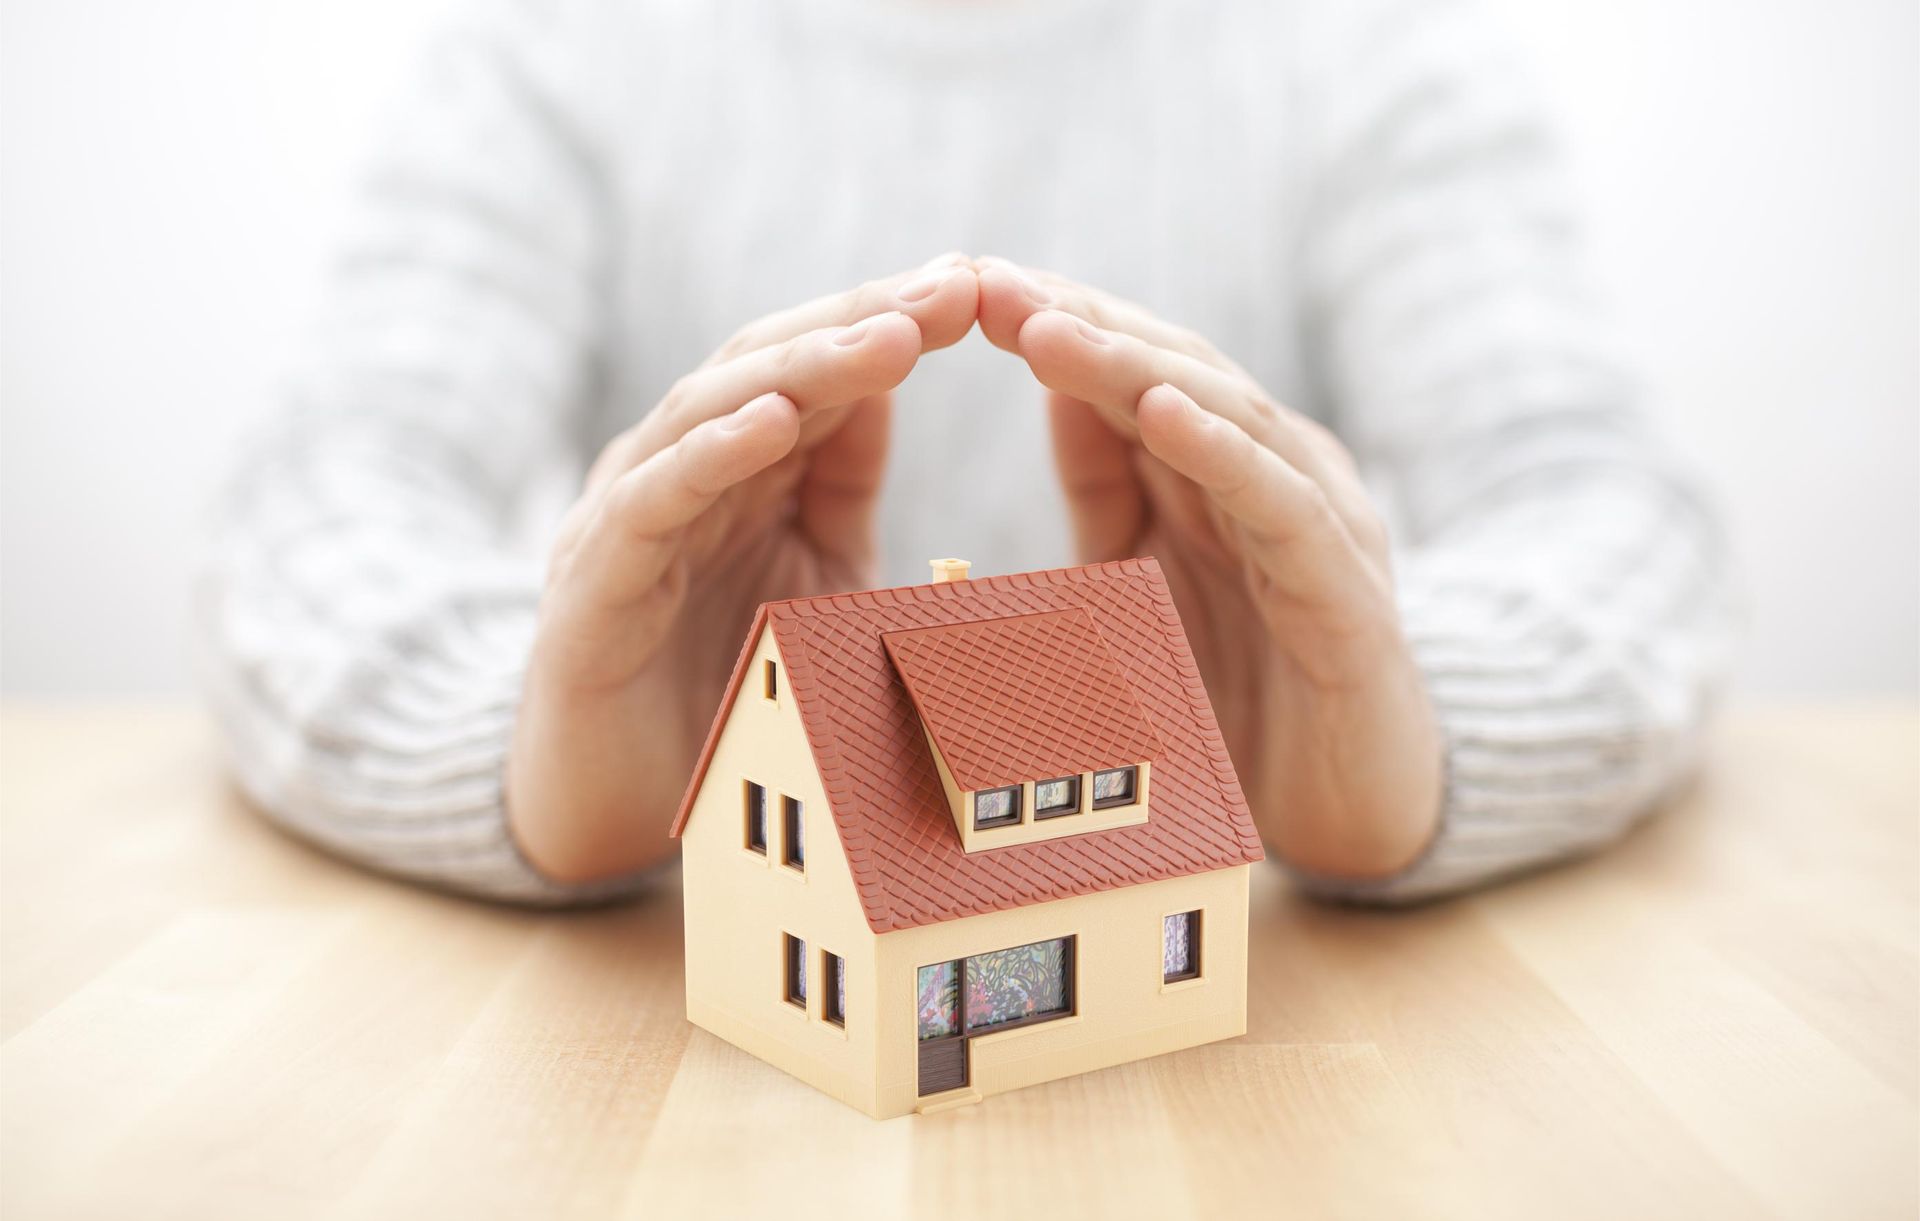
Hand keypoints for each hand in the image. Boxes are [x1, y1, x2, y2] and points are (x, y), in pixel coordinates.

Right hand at [509, 256, 980, 881]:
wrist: (603, 801)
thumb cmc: (717, 686)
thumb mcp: (811, 575)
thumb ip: (840, 485)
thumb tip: (886, 388)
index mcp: (738, 465)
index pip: (819, 369)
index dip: (894, 321)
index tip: (978, 285)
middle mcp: (679, 467)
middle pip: (770, 366)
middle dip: (864, 321)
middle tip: (953, 286)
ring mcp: (631, 514)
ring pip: (712, 412)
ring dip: (804, 370)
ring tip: (889, 338)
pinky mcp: (595, 578)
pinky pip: (653, 501)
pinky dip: (710, 456)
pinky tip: (772, 423)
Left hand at [975, 259, 1441, 878]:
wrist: (1353, 805)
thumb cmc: (1241, 696)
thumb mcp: (1144, 581)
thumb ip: (1108, 491)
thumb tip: (1056, 394)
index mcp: (1215, 472)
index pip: (1128, 371)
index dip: (1051, 325)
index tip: (961, 288)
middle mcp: (1270, 474)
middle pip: (1169, 372)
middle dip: (1077, 324)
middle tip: (987, 285)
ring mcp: (1315, 521)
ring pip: (1223, 416)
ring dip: (1131, 369)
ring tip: (1047, 332)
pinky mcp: (1344, 588)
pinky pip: (1278, 505)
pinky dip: (1222, 452)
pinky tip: (1162, 414)